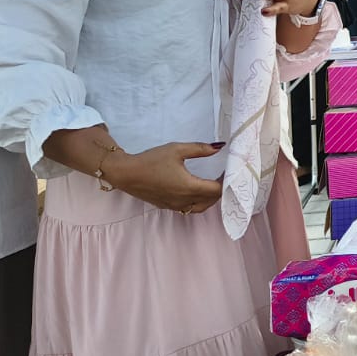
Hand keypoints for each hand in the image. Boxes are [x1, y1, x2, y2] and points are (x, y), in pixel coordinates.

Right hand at [107, 142, 225, 213]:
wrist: (126, 173)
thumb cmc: (151, 160)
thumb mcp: (177, 149)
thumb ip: (200, 149)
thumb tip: (220, 147)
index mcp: (189, 187)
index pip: (217, 190)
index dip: (226, 181)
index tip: (230, 170)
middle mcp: (184, 200)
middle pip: (212, 201)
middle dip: (221, 190)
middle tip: (224, 176)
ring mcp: (175, 206)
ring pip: (201, 207)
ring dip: (210, 199)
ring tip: (213, 184)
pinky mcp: (167, 206)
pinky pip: (189, 208)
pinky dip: (199, 202)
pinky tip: (197, 190)